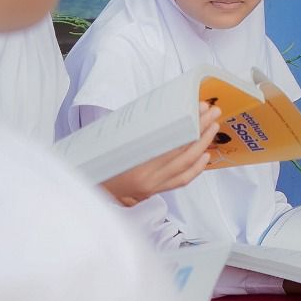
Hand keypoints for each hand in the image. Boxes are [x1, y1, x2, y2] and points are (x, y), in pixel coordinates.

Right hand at [99, 103, 221, 206]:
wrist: (87, 190)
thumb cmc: (98, 162)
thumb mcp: (114, 143)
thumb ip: (139, 132)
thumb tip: (165, 112)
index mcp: (135, 162)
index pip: (170, 142)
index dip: (189, 126)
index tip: (199, 108)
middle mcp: (146, 178)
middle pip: (183, 152)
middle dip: (201, 130)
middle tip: (213, 112)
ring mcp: (152, 186)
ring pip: (185, 166)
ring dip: (202, 145)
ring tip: (213, 127)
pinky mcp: (154, 191)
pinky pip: (181, 180)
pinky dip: (196, 168)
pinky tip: (205, 154)